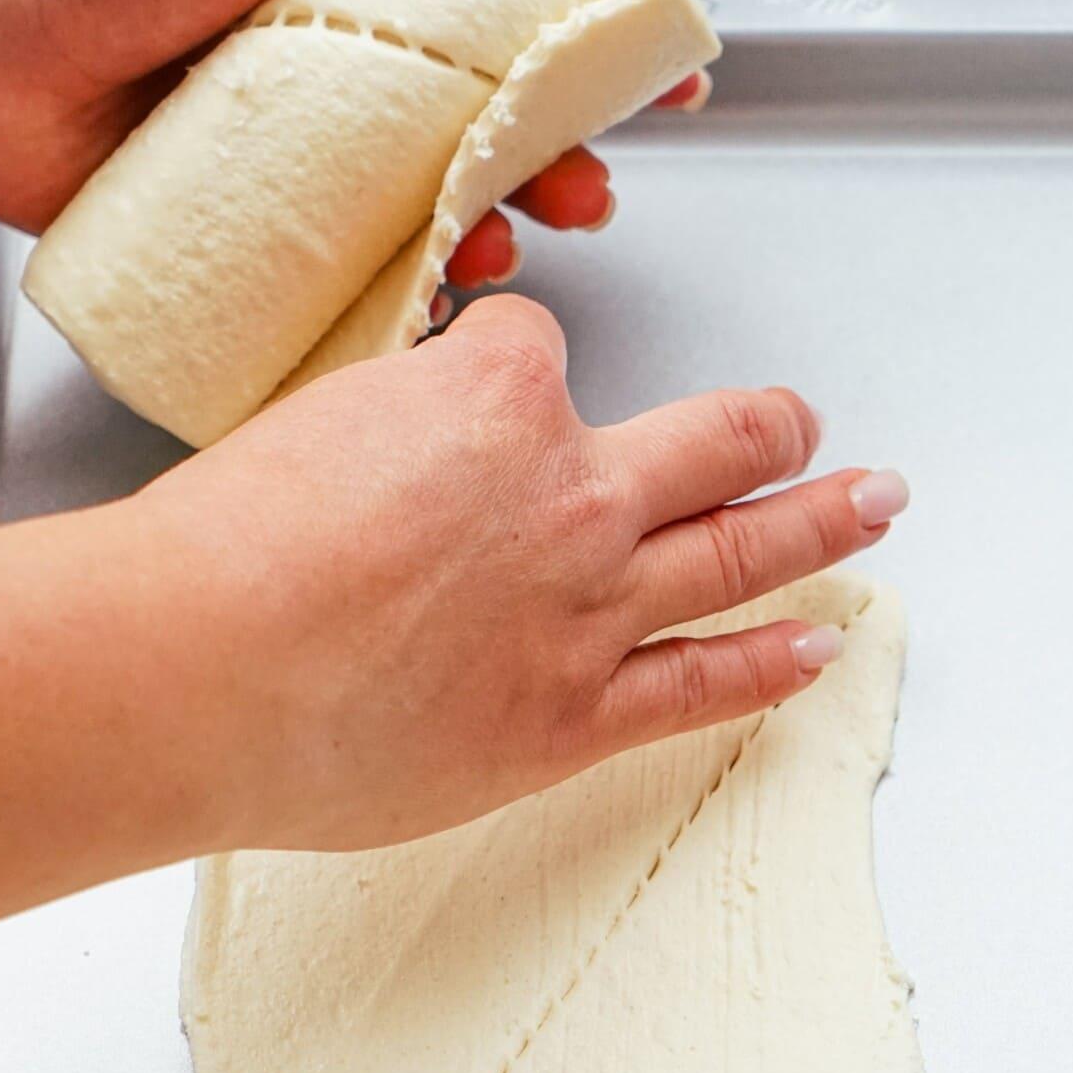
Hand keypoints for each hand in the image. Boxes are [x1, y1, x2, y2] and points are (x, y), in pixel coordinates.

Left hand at [0, 0, 707, 245]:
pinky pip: (336, 276)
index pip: (511, 6)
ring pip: (419, 209)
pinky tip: (416, 307)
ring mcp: (292, 153)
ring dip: (476, 236)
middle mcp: (334, 63)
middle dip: (551, 164)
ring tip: (493, 250)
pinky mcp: (241, 229)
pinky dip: (386, 299)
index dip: (591, 45)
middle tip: (587, 190)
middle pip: (481, 123)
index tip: (654, 75)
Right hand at [0, 295, 905, 984]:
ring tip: (875, 500)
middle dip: (771, 427)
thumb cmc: (220, 553)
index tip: (487, 405)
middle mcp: (569, 489)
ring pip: (741, 548)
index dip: (514, 377)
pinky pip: (703, 684)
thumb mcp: (305, 425)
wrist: (197, 666)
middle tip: (800, 423)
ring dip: (822, 521)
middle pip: (714, 436)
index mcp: (496, 392)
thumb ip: (388, 427)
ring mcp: (587, 606)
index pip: (542, 355)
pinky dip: (769, 664)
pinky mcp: (574, 716)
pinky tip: (816, 647)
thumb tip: (403, 454)